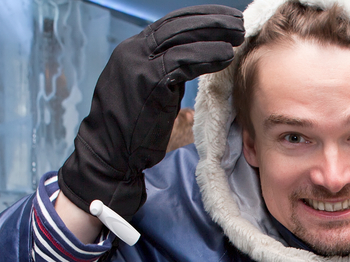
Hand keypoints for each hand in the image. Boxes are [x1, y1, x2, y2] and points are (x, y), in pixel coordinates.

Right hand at [58, 5, 244, 218]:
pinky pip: (183, 61)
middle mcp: (134, 49)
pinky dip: (207, 55)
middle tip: (238, 20)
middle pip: (179, 24)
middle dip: (211, 20)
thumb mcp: (152, 96)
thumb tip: (195, 79)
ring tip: (239, 33)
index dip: (200, 19)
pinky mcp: (149, 79)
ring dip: (214, 33)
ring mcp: (139, 62)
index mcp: (135, 50)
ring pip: (182, 37)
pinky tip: (226, 55)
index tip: (224, 18)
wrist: (110, 154)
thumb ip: (169, 81)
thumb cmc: (132, 133)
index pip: (171, 25)